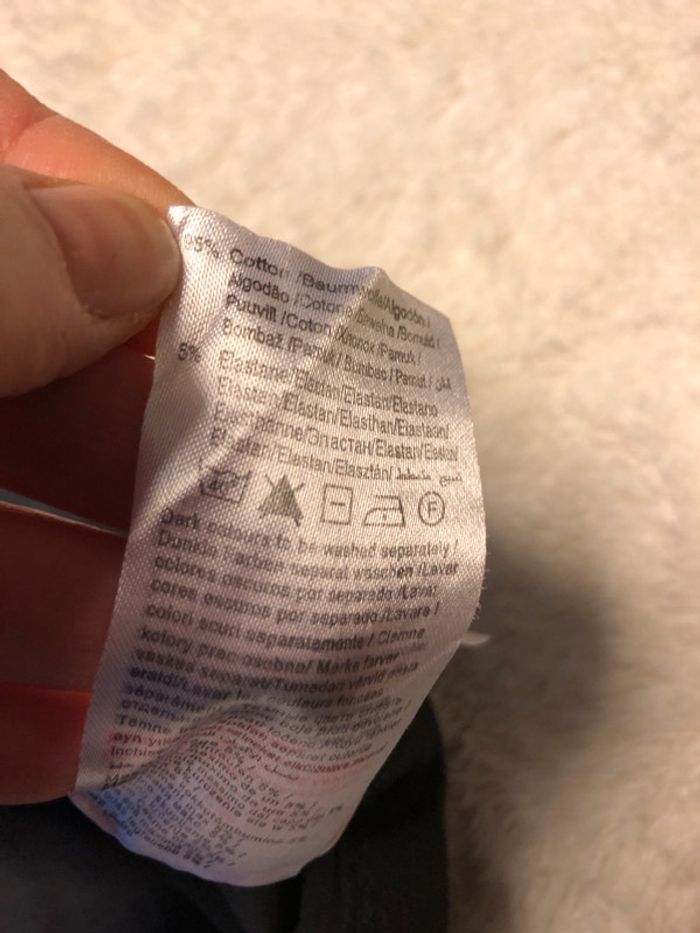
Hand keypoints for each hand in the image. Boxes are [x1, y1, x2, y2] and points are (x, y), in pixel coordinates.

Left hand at [0, 71, 190, 802]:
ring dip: (124, 613)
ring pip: (12, 550)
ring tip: (233, 656)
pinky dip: (29, 717)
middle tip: (278, 509)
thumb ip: (3, 253)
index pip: (24, 185)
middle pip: (43, 389)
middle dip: (168, 454)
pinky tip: (102, 741)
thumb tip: (147, 254)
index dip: (135, 230)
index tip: (236, 308)